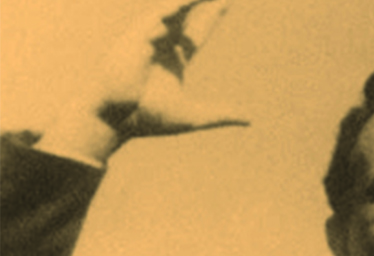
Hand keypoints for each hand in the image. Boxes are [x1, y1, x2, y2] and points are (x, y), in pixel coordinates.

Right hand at [37, 0, 247, 163]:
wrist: (117, 117)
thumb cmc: (148, 118)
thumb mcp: (194, 116)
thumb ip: (221, 115)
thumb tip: (249, 119)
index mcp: (175, 59)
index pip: (198, 32)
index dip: (213, 16)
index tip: (228, 2)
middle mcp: (162, 44)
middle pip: (188, 13)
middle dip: (204, 1)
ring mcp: (149, 37)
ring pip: (175, 9)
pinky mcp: (137, 37)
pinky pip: (158, 15)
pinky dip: (174, 7)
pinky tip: (188, 2)